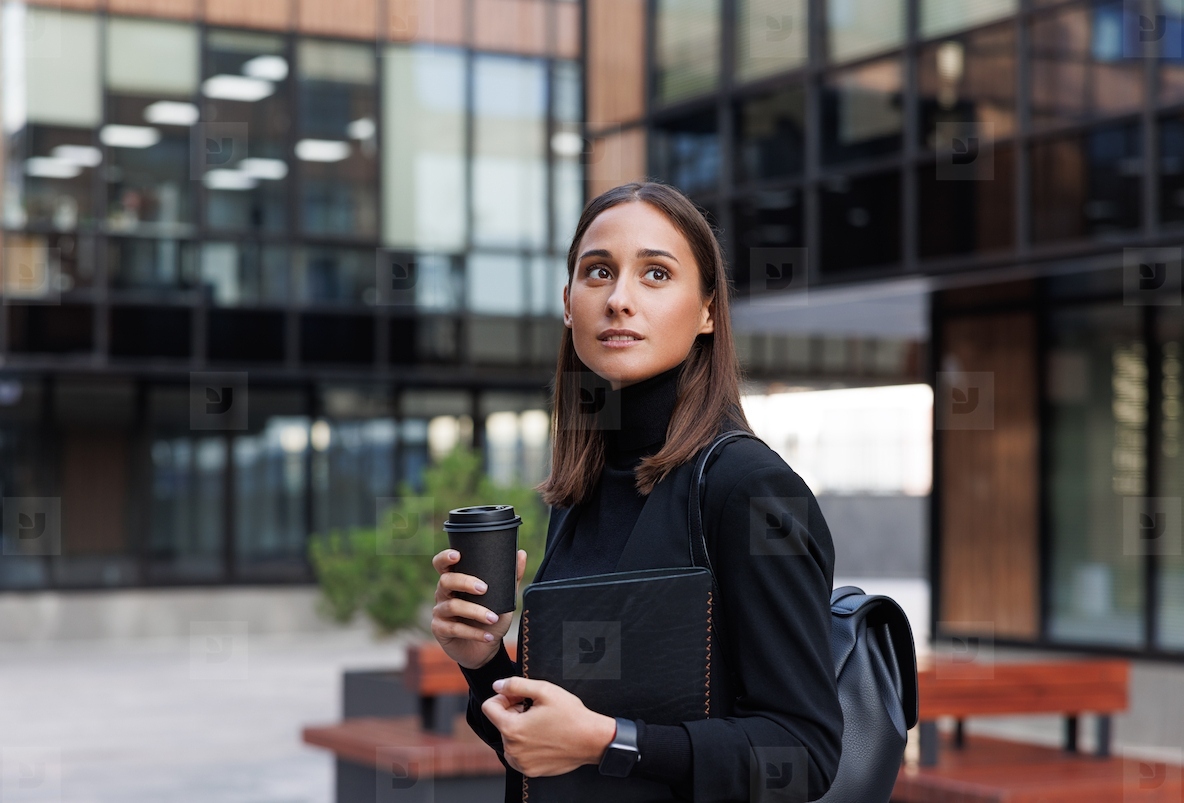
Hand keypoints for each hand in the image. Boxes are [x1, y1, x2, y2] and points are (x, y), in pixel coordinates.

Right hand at [431, 548, 527, 669]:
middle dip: (465, 582)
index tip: (457, 555)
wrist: (485, 649)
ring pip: (452, 606)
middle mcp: (443, 594)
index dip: (445, 558)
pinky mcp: (440, 630)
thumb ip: (510, 577)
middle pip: (446, 581)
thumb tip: (521, 554)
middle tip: (484, 589)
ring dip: (475, 612)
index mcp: (454, 581)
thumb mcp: (502, 598)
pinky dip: (474, 633)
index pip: (442, 565)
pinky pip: (455, 629)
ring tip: (493, 618)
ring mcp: (440, 612)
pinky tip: (488, 637)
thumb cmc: (490, 619)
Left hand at [482, 677, 616, 777]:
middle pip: (500, 722)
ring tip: (540, 723)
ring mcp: (521, 762)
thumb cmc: (571, 716)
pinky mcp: (530, 770)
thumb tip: (497, 686)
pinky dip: (526, 744)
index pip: (488, 708)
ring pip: (509, 739)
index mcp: (511, 728)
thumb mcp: (544, 690)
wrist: (591, 740)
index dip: (503, 697)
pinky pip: (518, 754)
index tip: (518, 697)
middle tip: (535, 708)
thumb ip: (515, 684)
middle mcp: (512, 749)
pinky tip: (543, 737)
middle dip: (513, 712)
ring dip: (519, 729)